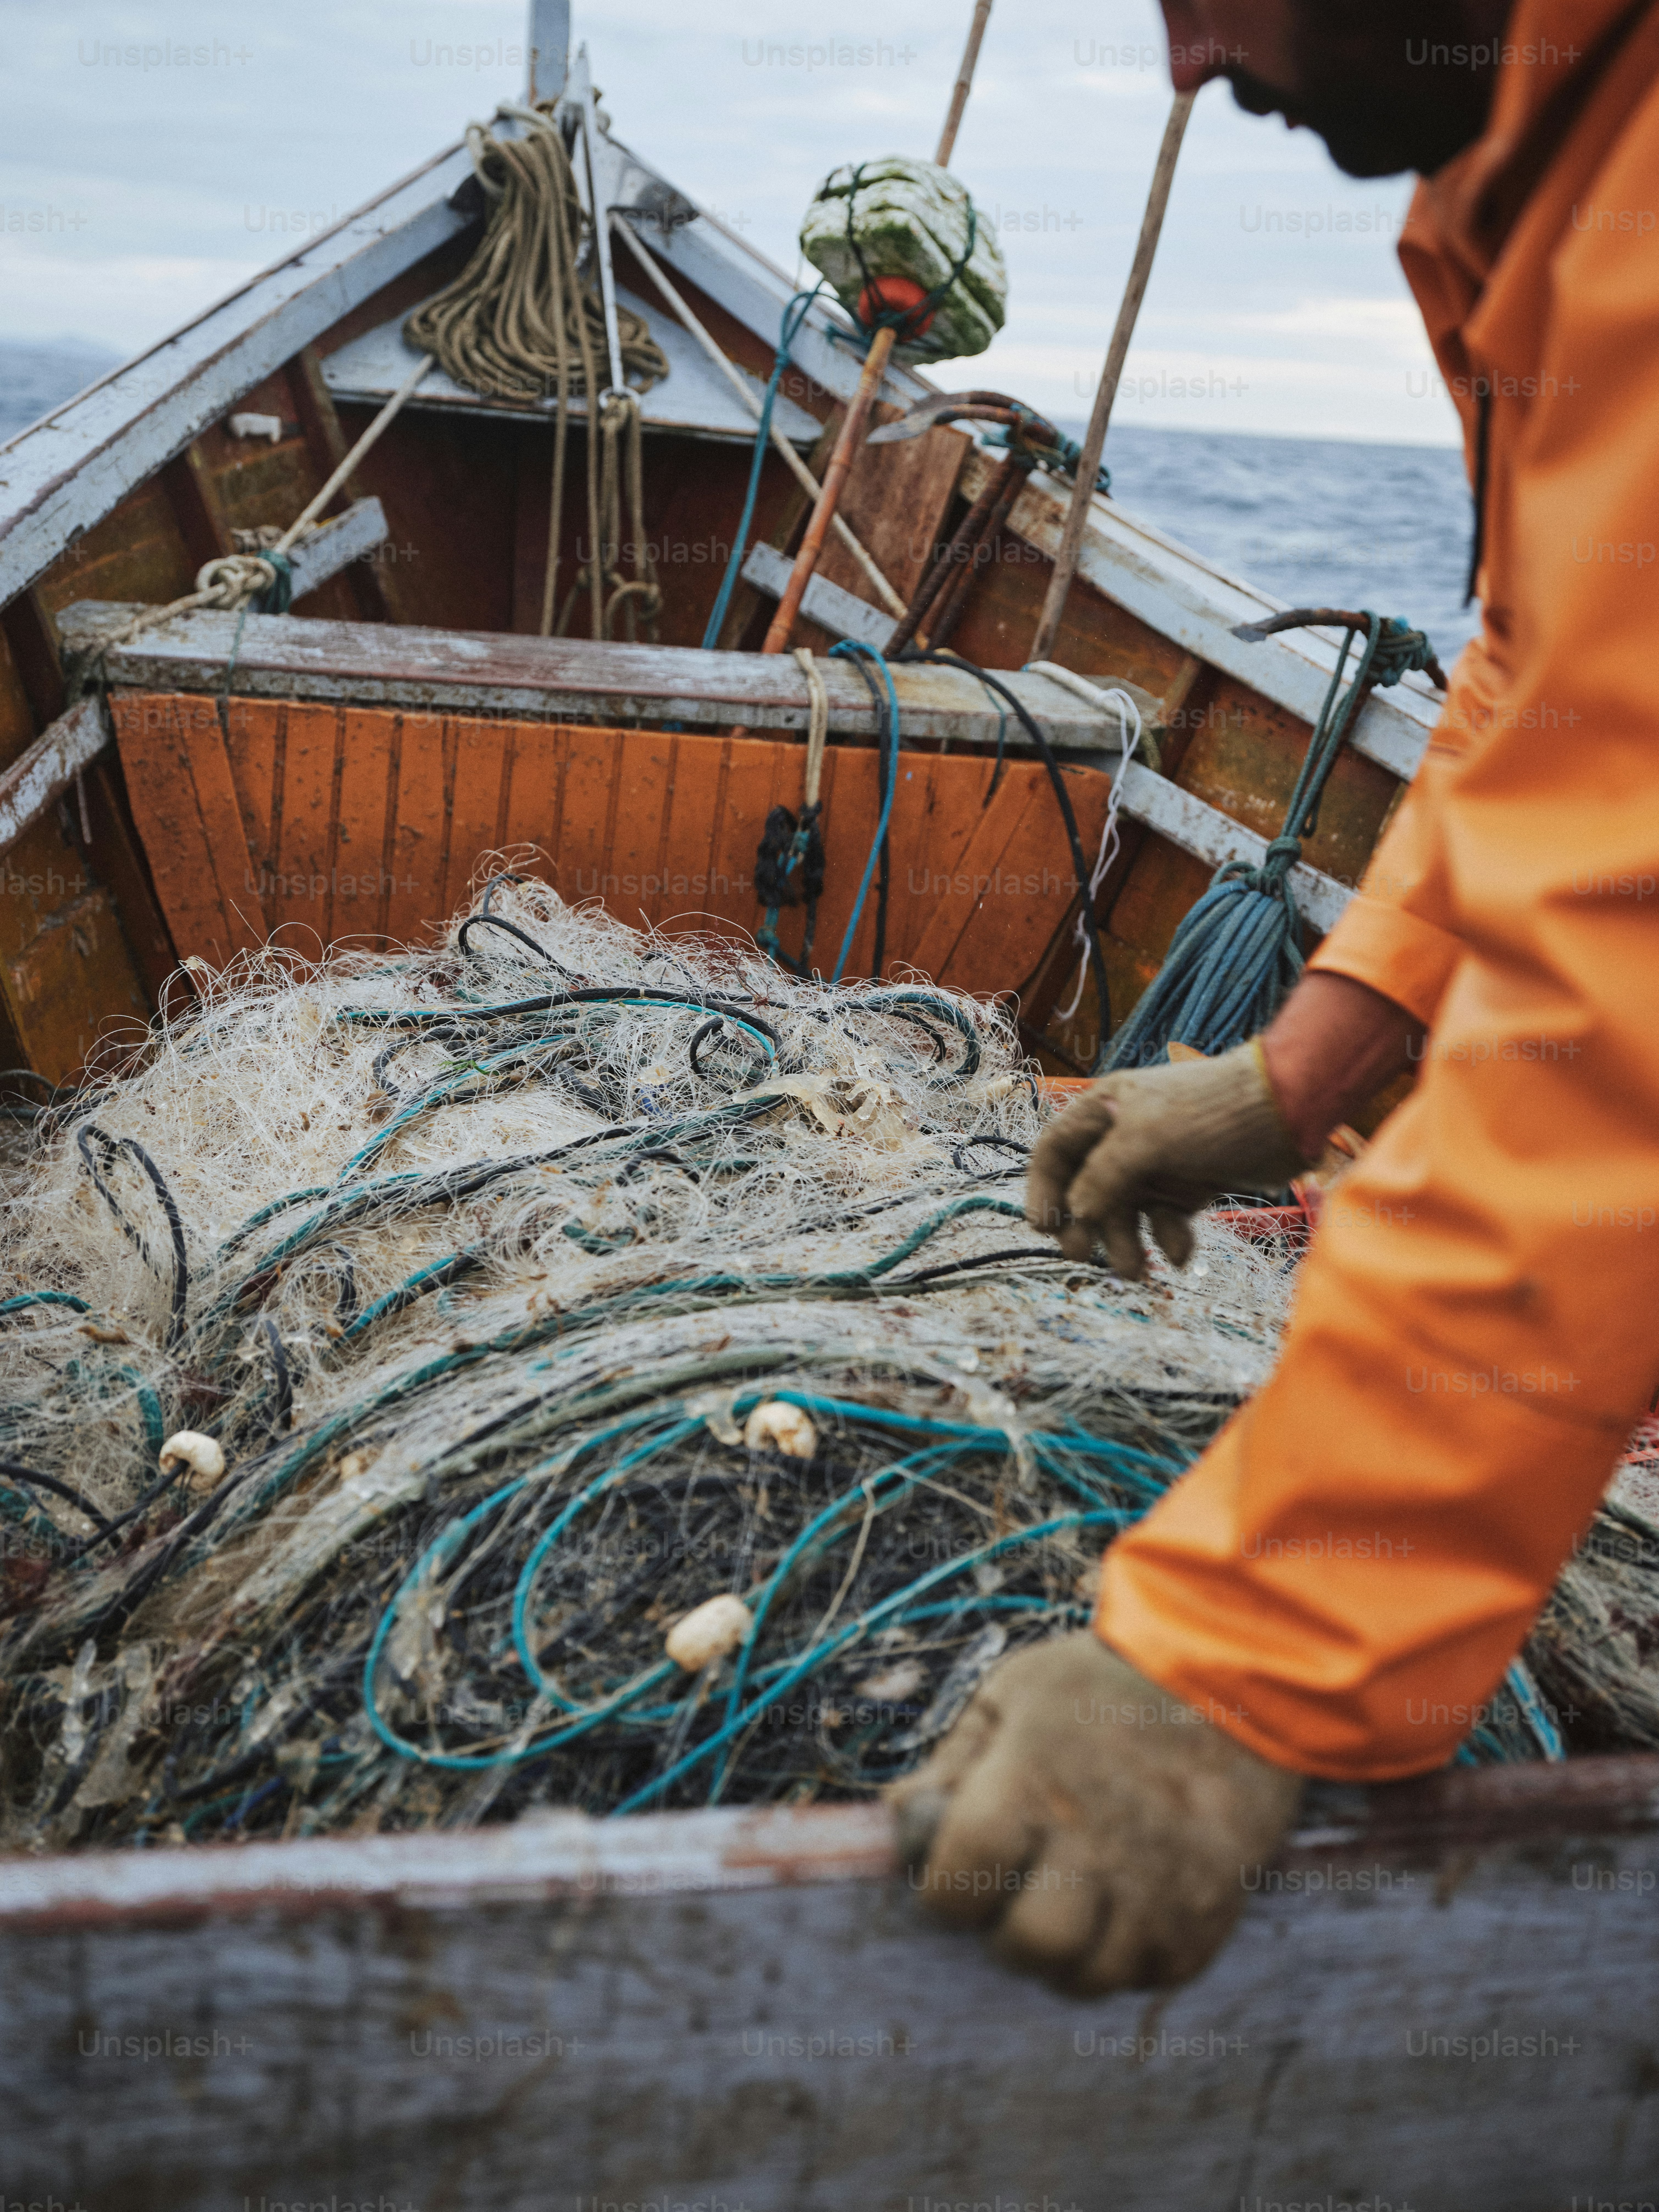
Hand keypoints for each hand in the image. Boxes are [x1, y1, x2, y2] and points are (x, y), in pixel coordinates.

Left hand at [889, 1633, 1302, 1993]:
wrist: (1228, 1676)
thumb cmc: (1104, 1683)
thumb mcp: (1010, 1695)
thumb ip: (950, 1763)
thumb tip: (899, 1821)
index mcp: (1035, 1781)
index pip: (956, 1884)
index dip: (943, 1887)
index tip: (958, 1864)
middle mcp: (1098, 1842)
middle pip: (1028, 1945)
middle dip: (1006, 1931)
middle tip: (1018, 1891)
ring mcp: (1161, 1884)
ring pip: (1091, 1976)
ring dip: (1067, 1952)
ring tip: (1073, 1900)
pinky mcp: (1209, 1911)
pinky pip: (1151, 1975)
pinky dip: (1129, 1954)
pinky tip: (1126, 1902)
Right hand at [1026, 1039, 1305, 1275]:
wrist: (1288, 1111)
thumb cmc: (1211, 1112)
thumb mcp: (1145, 1137)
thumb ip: (1103, 1175)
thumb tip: (1075, 1213)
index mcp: (1105, 1109)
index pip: (1055, 1150)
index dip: (1042, 1188)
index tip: (1043, 1227)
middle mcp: (1126, 1136)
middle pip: (1086, 1189)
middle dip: (1086, 1226)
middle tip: (1086, 1256)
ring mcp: (1159, 1162)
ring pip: (1125, 1212)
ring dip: (1126, 1244)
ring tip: (1137, 1272)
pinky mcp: (1190, 1184)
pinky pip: (1165, 1221)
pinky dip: (1168, 1240)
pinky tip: (1181, 1254)